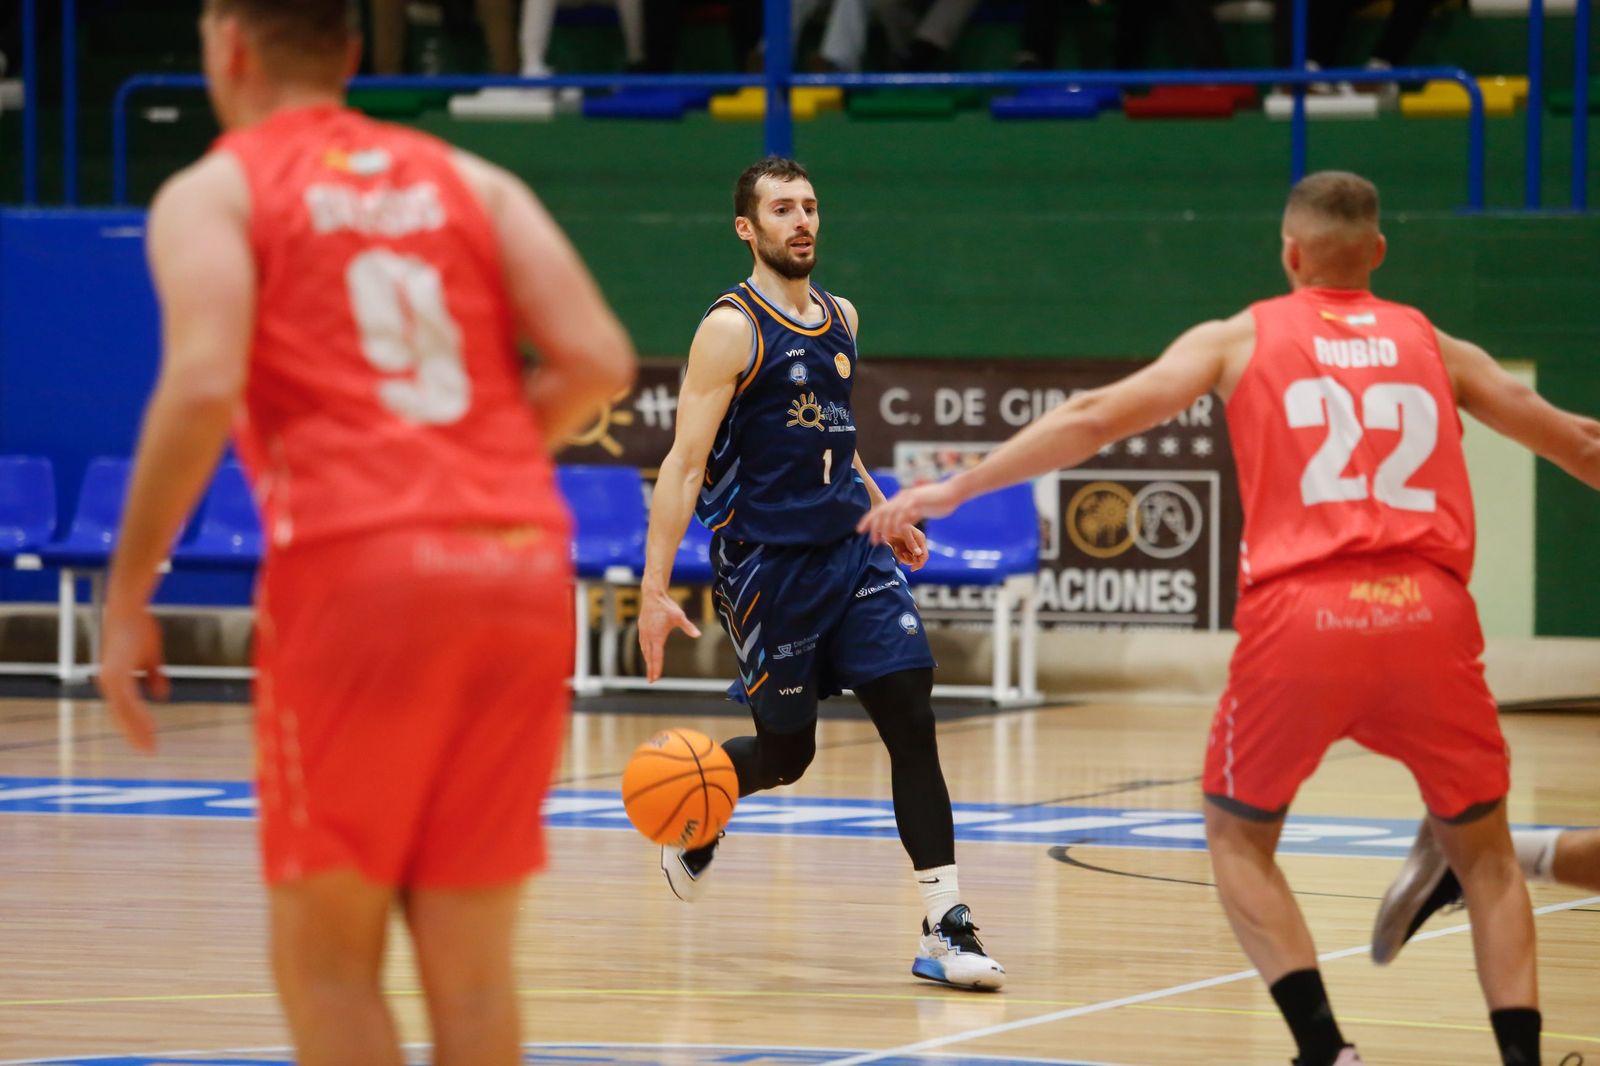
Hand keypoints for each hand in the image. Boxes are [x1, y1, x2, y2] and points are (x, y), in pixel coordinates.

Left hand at [95, 602, 168, 752]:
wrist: (128, 609)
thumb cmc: (138, 627)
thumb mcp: (150, 655)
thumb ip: (153, 676)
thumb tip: (161, 695)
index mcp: (115, 680)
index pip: (124, 709)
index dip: (136, 725)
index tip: (149, 739)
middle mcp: (108, 683)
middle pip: (121, 717)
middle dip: (136, 735)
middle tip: (149, 750)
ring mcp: (110, 680)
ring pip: (123, 714)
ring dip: (137, 731)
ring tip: (149, 745)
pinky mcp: (115, 675)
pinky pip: (128, 702)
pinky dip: (138, 716)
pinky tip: (149, 726)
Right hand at [637, 587, 701, 682]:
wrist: (652, 594)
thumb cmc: (667, 606)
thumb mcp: (679, 616)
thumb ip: (688, 627)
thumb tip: (698, 635)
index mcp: (656, 637)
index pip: (656, 657)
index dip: (656, 668)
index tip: (655, 679)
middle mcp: (648, 636)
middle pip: (649, 657)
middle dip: (650, 669)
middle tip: (651, 681)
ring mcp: (643, 632)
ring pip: (644, 650)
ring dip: (647, 661)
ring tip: (649, 670)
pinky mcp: (642, 628)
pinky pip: (642, 643)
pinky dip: (644, 651)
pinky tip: (646, 653)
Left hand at [859, 482, 961, 544]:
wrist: (953, 491)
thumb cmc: (938, 501)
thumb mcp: (920, 510)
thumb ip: (910, 517)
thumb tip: (902, 527)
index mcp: (901, 499)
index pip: (881, 509)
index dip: (869, 519)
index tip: (860, 530)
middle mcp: (902, 497)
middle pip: (881, 511)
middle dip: (873, 526)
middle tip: (870, 540)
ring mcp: (909, 498)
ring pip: (890, 513)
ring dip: (884, 527)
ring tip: (881, 540)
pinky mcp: (918, 500)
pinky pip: (904, 513)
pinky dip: (897, 523)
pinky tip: (894, 532)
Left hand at [885, 524, 928, 571]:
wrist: (884, 523)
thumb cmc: (896, 524)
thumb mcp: (904, 531)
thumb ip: (911, 542)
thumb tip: (919, 554)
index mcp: (920, 539)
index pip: (924, 556)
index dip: (920, 564)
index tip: (912, 569)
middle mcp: (917, 544)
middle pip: (917, 560)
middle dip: (908, 559)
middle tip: (901, 553)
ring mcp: (909, 547)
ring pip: (909, 560)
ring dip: (902, 557)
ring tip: (896, 548)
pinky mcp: (902, 549)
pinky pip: (902, 558)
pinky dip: (898, 556)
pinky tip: (894, 548)